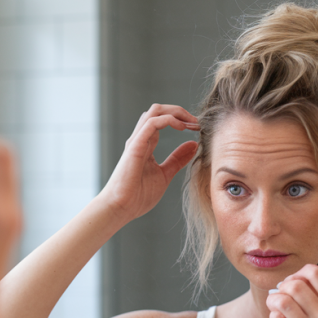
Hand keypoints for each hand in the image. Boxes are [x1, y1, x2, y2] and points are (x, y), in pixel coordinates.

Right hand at [99, 103, 199, 220]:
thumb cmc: (137, 196)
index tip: (197, 128)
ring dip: (176, 112)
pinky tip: (181, 128)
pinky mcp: (136, 146)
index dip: (181, 119)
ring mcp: (137, 141)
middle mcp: (140, 139)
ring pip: (155, 111)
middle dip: (180, 111)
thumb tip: (193, 145)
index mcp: (146, 144)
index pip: (162, 120)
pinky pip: (152, 123)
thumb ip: (177, 159)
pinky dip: (169, 120)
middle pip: (158, 110)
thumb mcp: (165, 174)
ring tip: (191, 122)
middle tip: (196, 122)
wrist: (121, 208)